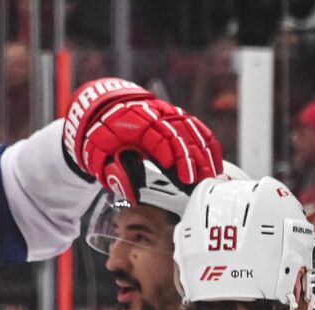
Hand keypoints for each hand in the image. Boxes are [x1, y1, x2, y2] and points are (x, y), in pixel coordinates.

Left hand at [62, 78, 221, 202]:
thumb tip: (133, 195)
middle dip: (194, 160)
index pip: (161, 138)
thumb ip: (115, 175)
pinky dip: (207, 144)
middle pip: (181, 134)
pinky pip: (197, 127)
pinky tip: (215, 161)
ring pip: (193, 131)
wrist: (100, 109)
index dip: (176, 157)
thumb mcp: (98, 157)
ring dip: (204, 154)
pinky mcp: (175, 116)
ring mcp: (166, 113)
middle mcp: (154, 114)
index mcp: (134, 122)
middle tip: (202, 182)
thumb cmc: (101, 136)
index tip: (184, 177)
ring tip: (212, 176)